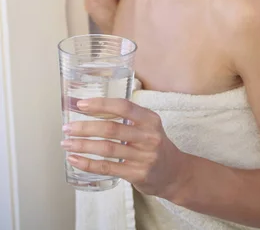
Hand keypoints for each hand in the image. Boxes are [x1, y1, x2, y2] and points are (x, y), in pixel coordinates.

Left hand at [61, 98, 189, 199]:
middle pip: (111, 129)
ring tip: (67, 143)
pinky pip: (108, 168)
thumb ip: (128, 117)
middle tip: (68, 128)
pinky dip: (88, 164)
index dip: (101, 104)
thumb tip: (93, 108)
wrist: (174, 173)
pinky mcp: (137, 174)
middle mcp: (148, 136)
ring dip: (83, 145)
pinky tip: (75, 159)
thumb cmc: (154, 145)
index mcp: (150, 119)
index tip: (81, 105)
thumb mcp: (149, 125)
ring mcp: (143, 156)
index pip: (123, 106)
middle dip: (85, 128)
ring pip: (107, 149)